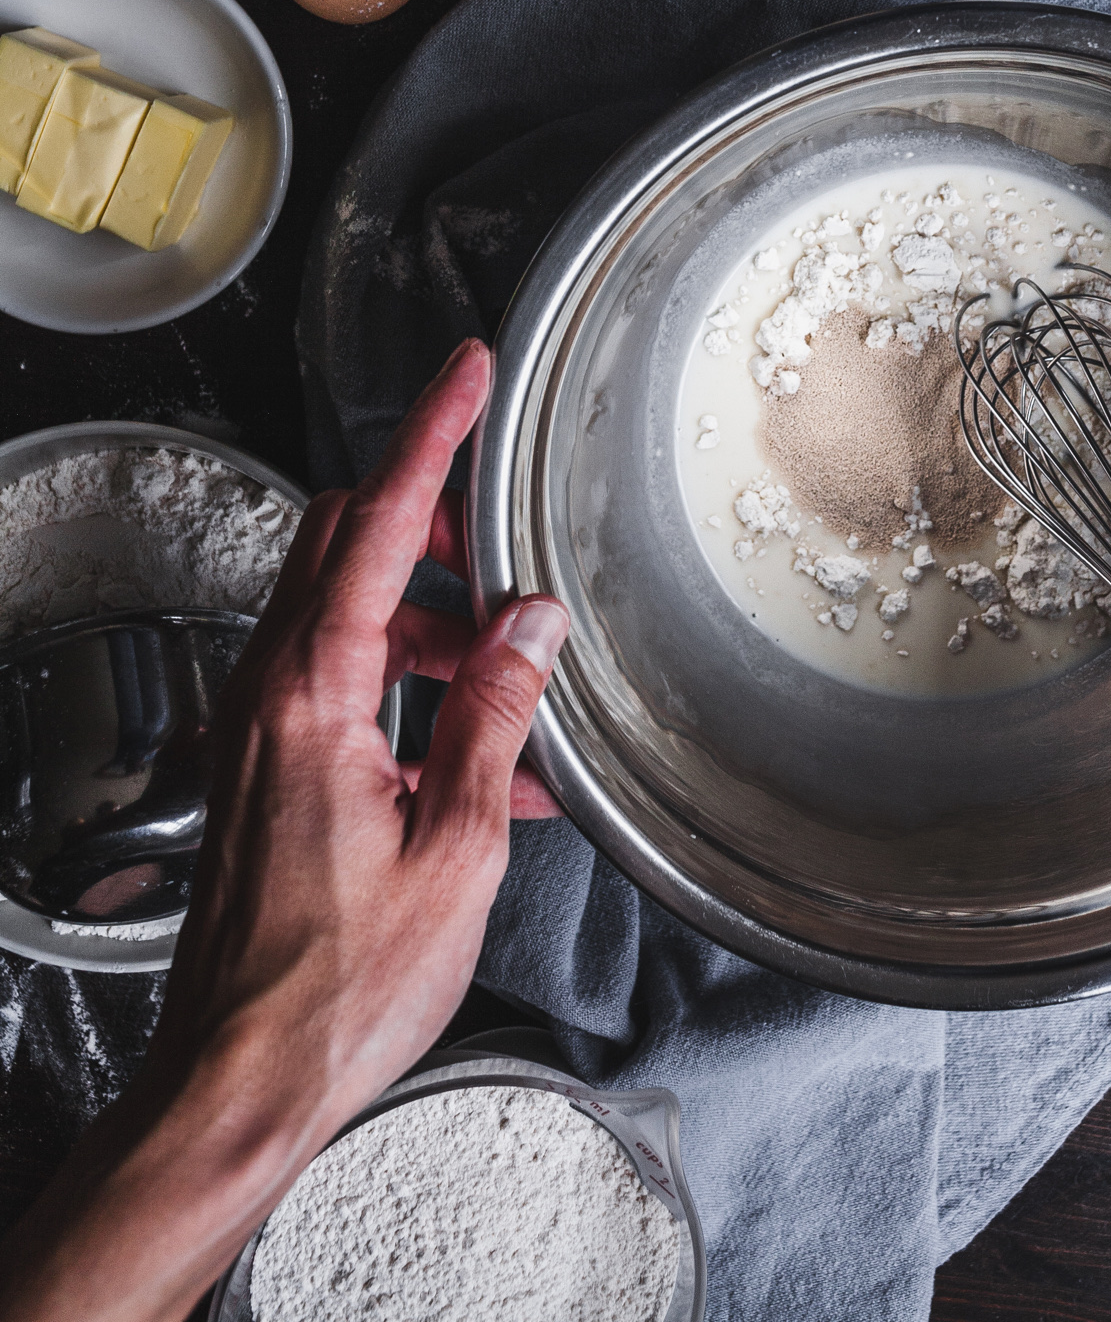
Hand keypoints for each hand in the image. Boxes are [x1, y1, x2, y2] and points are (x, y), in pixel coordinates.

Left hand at [0, 337, 568, 1321]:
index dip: (429, 436)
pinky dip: (410, 696)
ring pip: (346, 614)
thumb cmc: (333, 990)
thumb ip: (491, 716)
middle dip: (436, 530)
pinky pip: (340, 687)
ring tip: (512, 684)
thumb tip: (528, 622)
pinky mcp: (263, 771)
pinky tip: (482, 765)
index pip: (377, 523)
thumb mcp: (453, 848)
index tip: (462, 372)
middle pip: (348, 546)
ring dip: (433, 628)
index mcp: (311, 697)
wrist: (235, 1085)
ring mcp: (257, 732)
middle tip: (507, 547)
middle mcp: (268, 697)